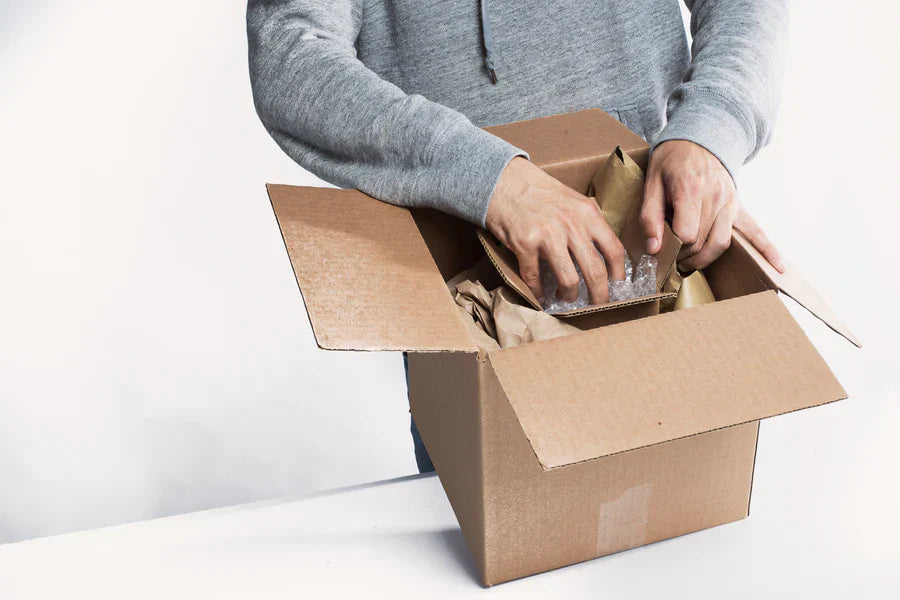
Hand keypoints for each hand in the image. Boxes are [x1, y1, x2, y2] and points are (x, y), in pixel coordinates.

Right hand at [486, 157, 626, 303]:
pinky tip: (540, 295)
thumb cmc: (540, 192)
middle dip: (599, 295)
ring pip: (568, 280)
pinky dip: (538, 291)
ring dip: (569, 296)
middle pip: (595, 271)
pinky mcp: (525, 244)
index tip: (616, 286)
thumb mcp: (573, 200)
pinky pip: (535, 277)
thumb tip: (602, 252)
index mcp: (588, 214)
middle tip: (598, 305)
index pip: (614, 250)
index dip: (618, 274)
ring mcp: (547, 236)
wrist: (505, 181)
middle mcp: (571, 225)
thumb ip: (589, 223)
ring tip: (567, 299)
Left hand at [640, 140, 784, 272]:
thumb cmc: (671, 160)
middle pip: (702, 242)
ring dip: (704, 260)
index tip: (661, 248)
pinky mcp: (739, 207)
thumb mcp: (651, 182)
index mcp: (692, 191)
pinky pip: (756, 231)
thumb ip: (650, 216)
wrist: (698, 138)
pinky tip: (779, 268)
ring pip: (721, 243)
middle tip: (669, 260)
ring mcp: (731, 203)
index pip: (686, 235)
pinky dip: (768, 251)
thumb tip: (654, 248)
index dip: (672, 248)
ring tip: (689, 264)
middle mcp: (716, 198)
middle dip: (684, 257)